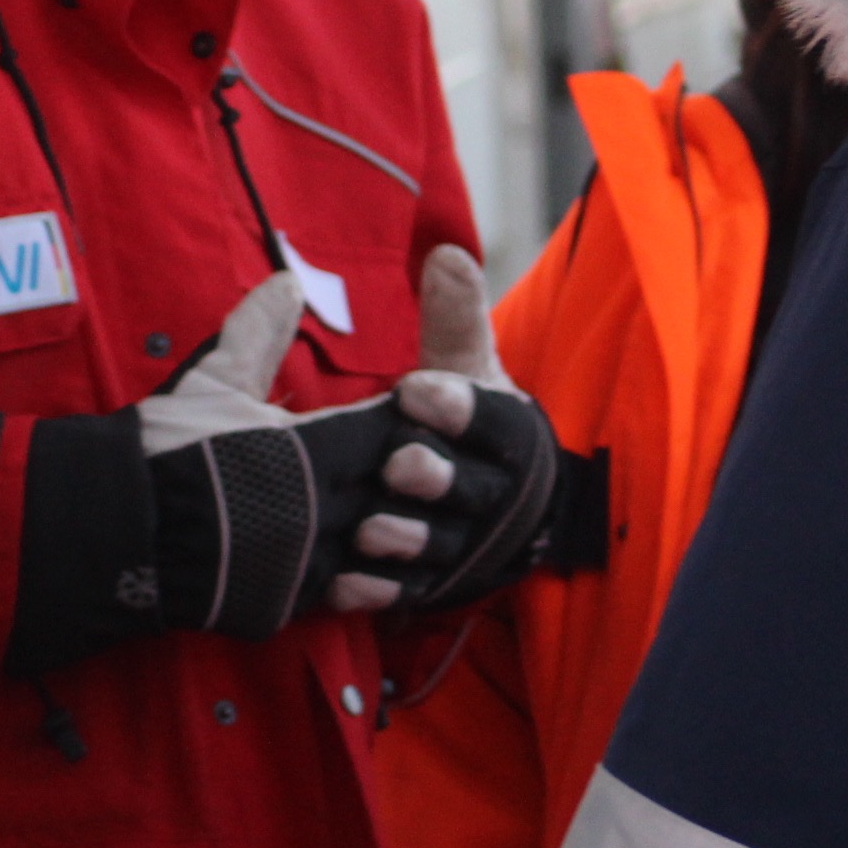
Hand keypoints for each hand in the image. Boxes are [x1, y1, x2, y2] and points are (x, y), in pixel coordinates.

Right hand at [137, 274, 471, 638]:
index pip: (394, 431)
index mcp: (317, 453)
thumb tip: (289, 280)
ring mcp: (307, 569)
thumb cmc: (166, 448)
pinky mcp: (284, 608)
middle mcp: (324, 515)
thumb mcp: (216, 382)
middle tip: (403, 459)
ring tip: (371, 508)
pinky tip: (342, 554)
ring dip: (379, 527)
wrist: (114, 527)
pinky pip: (337, 593)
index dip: (401, 419)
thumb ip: (260, 332)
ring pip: (377, 550)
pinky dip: (347, 572)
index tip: (400, 409)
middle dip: (403, 475)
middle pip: (399, 493)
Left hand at [344, 244, 563, 616]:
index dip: (460, 408)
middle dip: (436, 477)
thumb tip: (444, 253)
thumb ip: (453, 318)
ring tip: (369, 529)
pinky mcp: (432, 584)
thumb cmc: (466, 419)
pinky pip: (407, 594)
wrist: (495, 501)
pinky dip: (378, 591)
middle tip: (396, 463)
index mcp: (504, 431)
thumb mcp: (465, 366)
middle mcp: (490, 492)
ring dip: (407, 538)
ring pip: (439, 547)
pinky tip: (343, 583)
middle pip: (470, 490)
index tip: (414, 390)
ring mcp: (462, 544)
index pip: (495, 421)